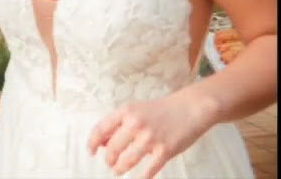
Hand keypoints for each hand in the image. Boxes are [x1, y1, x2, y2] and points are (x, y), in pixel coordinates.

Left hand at [87, 94, 214, 177]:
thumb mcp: (136, 110)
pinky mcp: (165, 150)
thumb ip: (119, 124)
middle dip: (108, 159)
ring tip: (118, 170)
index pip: (101, 129)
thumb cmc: (161, 110)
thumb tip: (103, 143)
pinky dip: (142, 177)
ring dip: (120, 168)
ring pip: (127, 160)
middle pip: (112, 148)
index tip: (91, 151)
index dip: (92, 143)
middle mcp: (135, 124)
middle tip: (109, 163)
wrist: (190, 108)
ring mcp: (150, 138)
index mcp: (126, 112)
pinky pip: (149, 169)